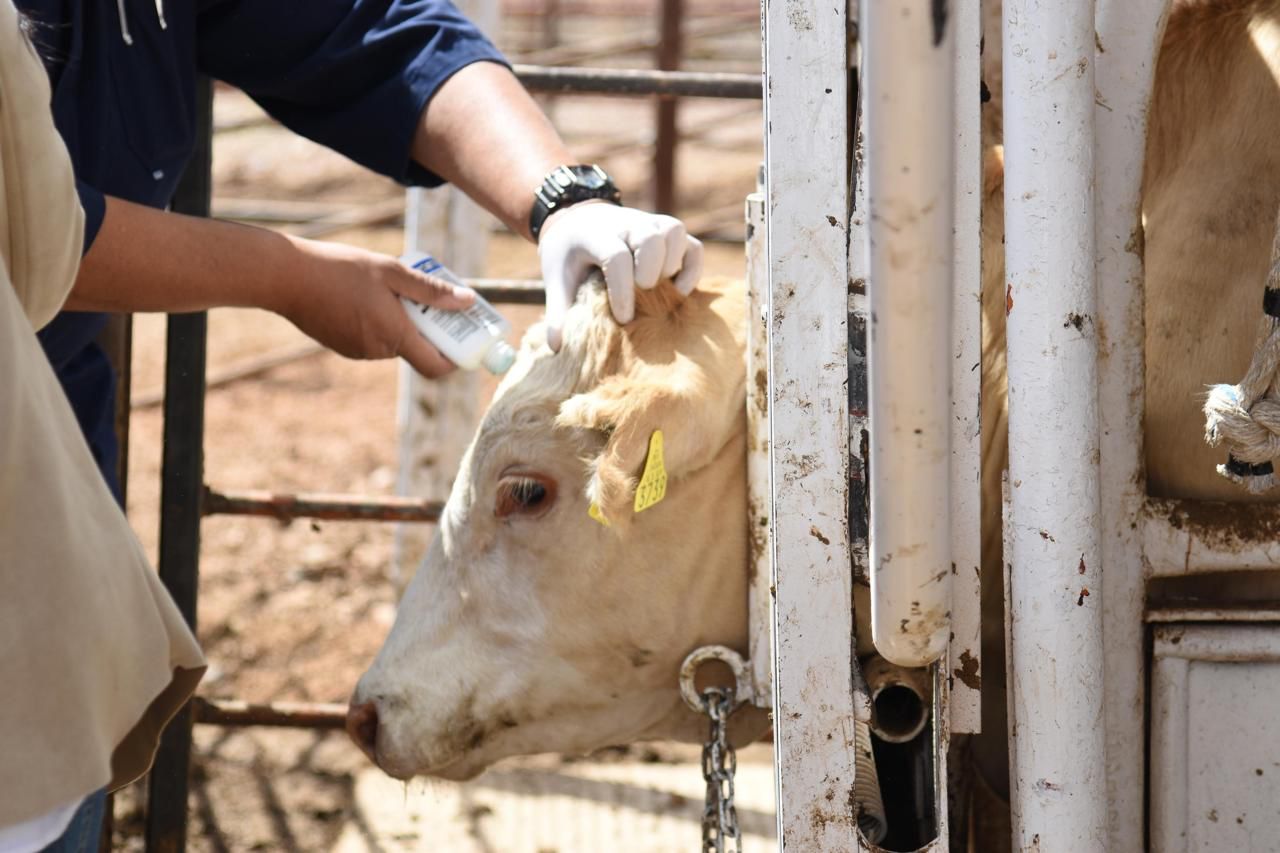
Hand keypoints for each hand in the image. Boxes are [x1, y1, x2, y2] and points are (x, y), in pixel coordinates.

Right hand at [276, 238, 475, 377]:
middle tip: (427, 294)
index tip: (464, 336)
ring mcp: (358, 351)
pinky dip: (379, 321)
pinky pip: (373, 337)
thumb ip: (432, 291)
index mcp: (395, 337)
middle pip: (417, 348)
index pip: (437, 366)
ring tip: (390, 287)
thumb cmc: (340, 269)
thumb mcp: (392, 272)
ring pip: (394, 340)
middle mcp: (378, 351)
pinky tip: (365, 294)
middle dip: (427, 325)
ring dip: (401, 319)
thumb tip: (468, 302)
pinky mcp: (342, 345)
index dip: (456, 357)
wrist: (285, 277)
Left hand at [537, 201, 703, 350]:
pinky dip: (692, 268)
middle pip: (650, 236)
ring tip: (661, 288)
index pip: (616, 257)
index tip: (622, 318)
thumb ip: (558, 311)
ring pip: (675, 231)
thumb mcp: (556, 279)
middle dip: (650, 269)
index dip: (622, 291)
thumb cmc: (568, 255)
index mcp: (594, 234)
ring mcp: (650, 224)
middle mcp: (626, 224)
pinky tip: (680, 291)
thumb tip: (556, 349)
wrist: (578, 219)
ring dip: (673, 262)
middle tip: (643, 292)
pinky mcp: (667, 233)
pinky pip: (692, 245)